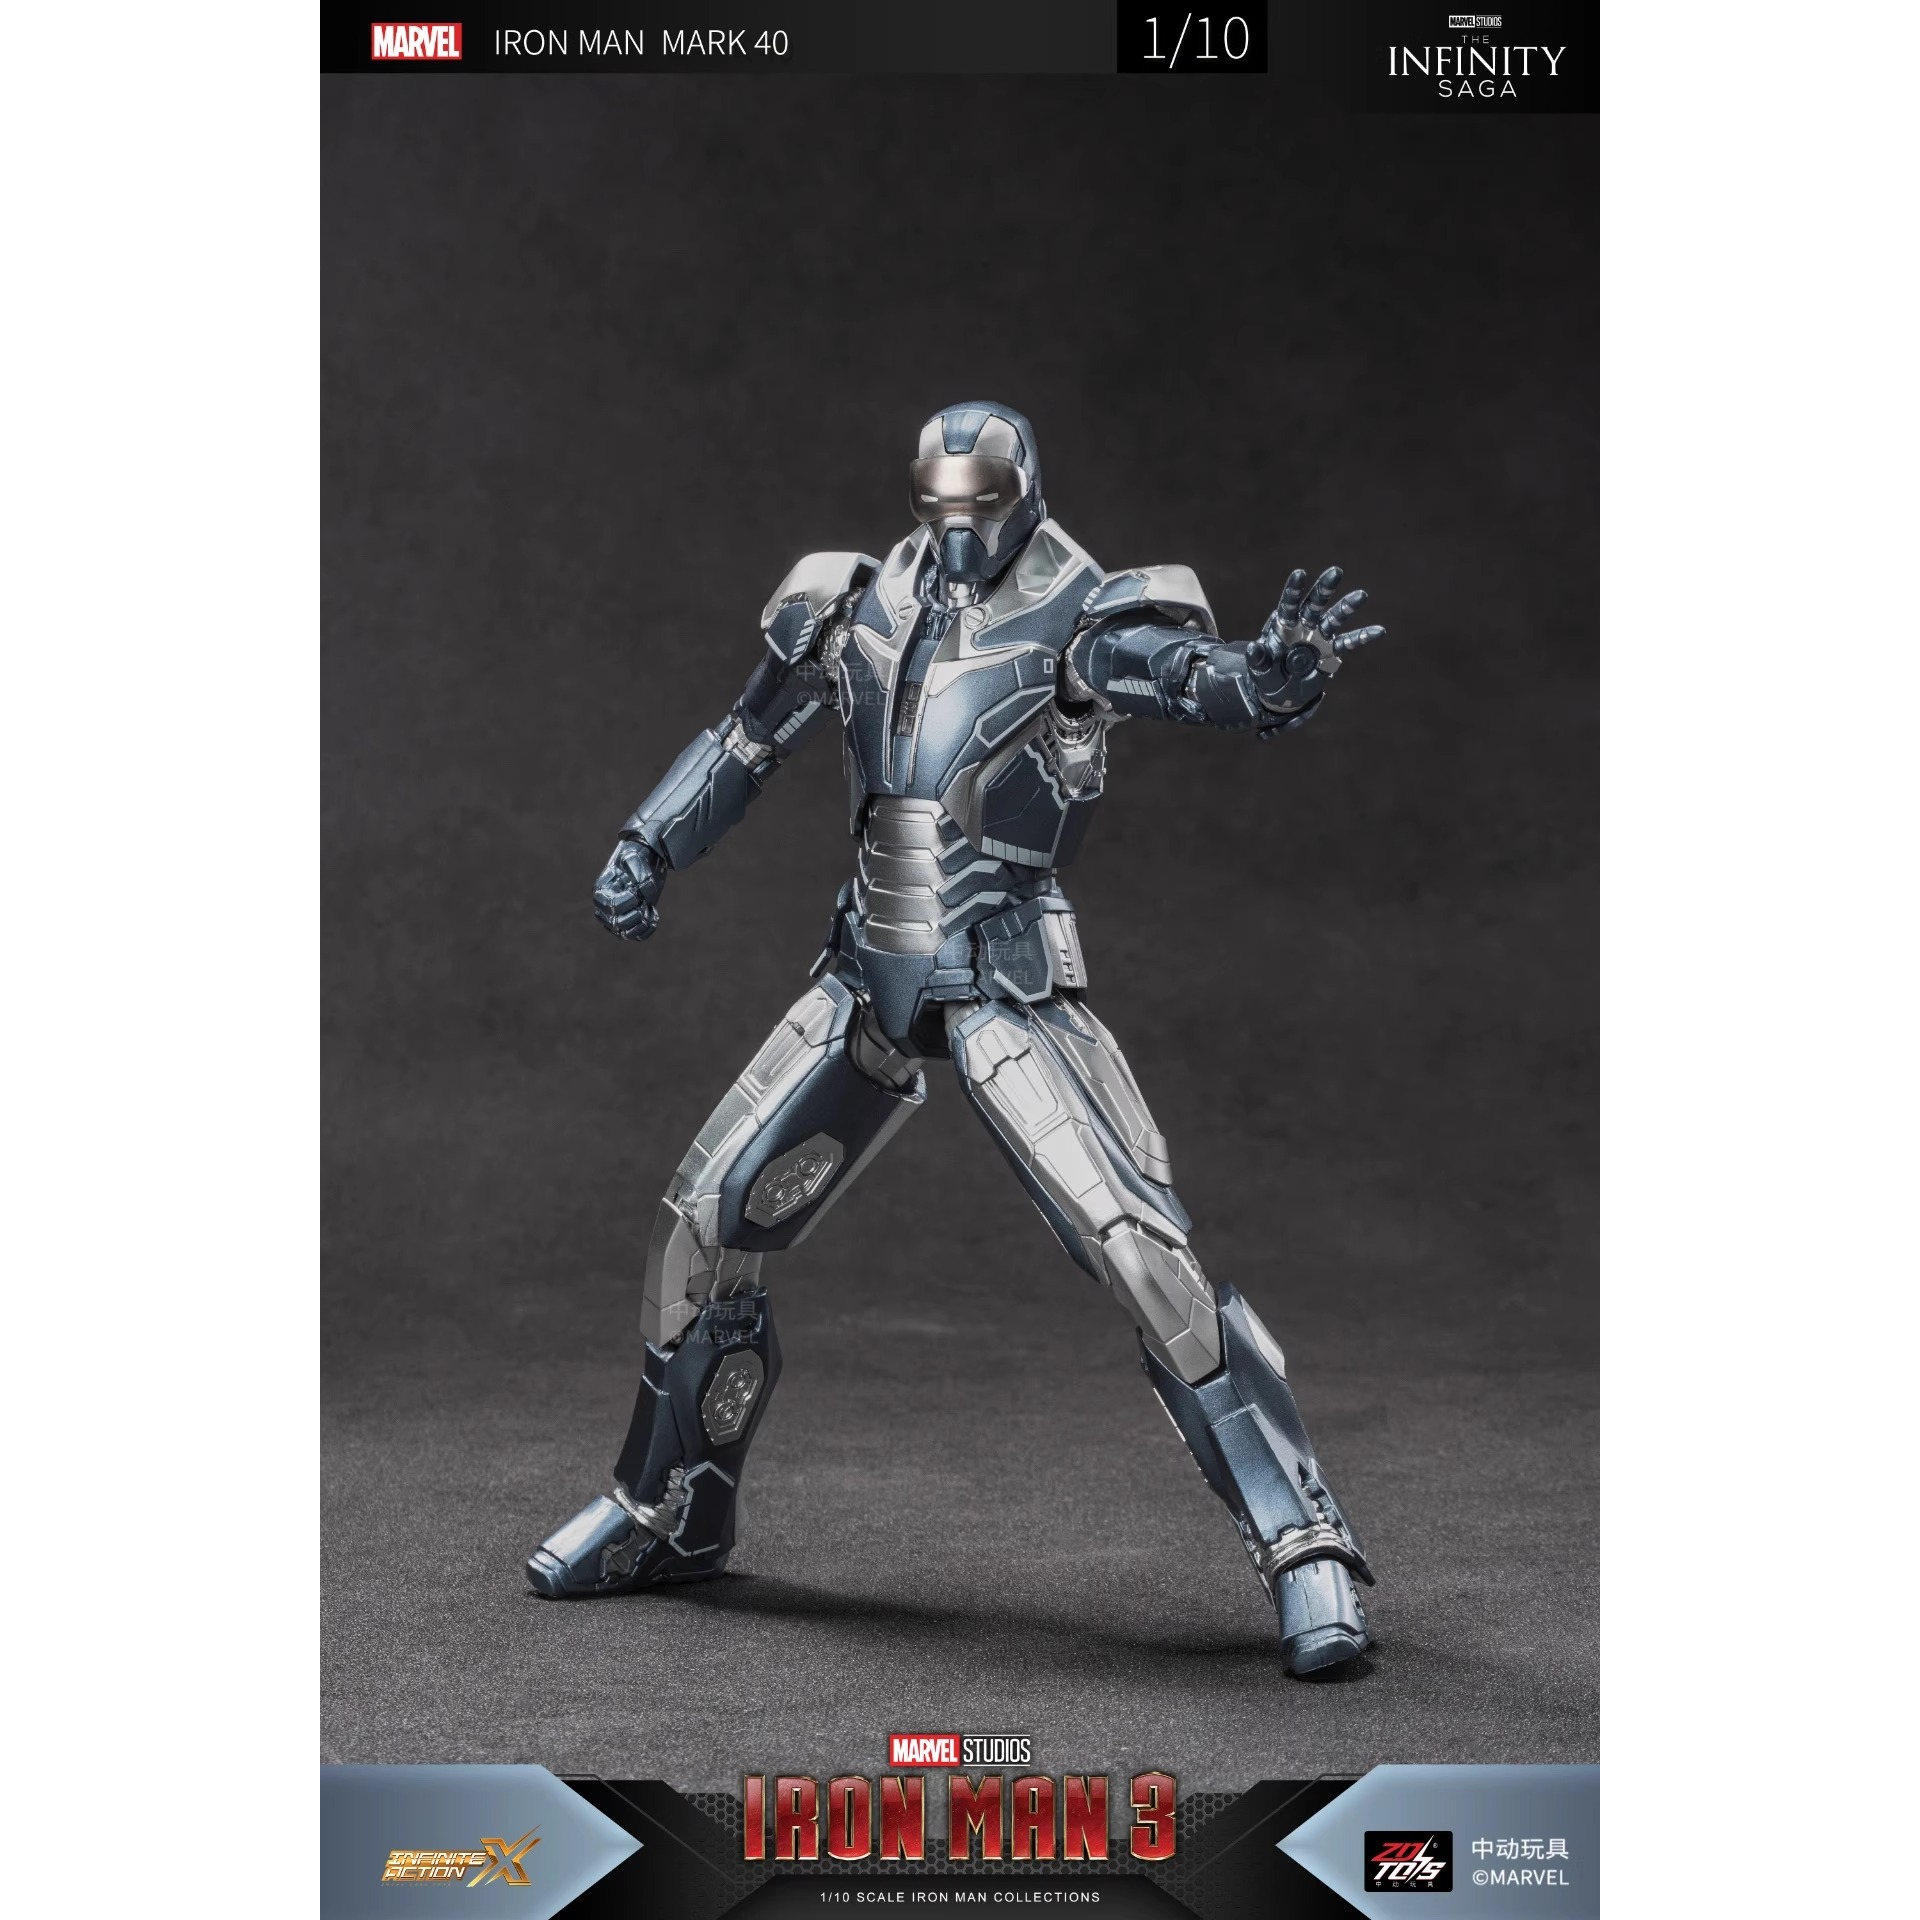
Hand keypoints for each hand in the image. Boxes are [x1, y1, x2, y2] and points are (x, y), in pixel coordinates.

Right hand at [594, 835, 664, 939]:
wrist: (646, 862)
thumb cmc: (637, 857)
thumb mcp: (634, 856)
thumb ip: (635, 868)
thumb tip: (640, 888)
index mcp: (601, 891)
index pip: (611, 905)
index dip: (627, 901)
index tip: (636, 892)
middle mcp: (605, 908)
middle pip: (618, 923)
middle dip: (636, 913)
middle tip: (644, 900)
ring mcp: (616, 918)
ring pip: (626, 933)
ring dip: (642, 922)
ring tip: (649, 908)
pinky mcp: (629, 924)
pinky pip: (636, 936)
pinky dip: (648, 929)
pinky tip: (653, 914)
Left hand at [1246, 566, 1385, 712]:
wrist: (1282, 692)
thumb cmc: (1267, 676)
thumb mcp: (1259, 670)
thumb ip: (1258, 659)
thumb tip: (1253, 648)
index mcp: (1283, 625)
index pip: (1289, 605)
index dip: (1294, 590)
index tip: (1300, 572)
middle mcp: (1303, 626)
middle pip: (1315, 604)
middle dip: (1324, 588)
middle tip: (1336, 571)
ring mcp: (1318, 637)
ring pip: (1334, 618)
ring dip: (1347, 607)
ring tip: (1361, 595)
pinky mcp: (1330, 651)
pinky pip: (1348, 642)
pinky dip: (1362, 637)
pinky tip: (1378, 630)